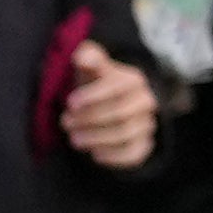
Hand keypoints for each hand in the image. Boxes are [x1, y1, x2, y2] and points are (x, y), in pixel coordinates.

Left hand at [57, 48, 158, 173]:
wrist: (113, 108)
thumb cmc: (97, 87)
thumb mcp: (91, 70)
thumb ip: (88, 58)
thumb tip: (82, 56)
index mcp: (133, 79)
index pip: (116, 87)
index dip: (93, 95)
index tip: (70, 102)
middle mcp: (146, 101)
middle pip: (120, 112)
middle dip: (89, 119)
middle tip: (65, 122)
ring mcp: (146, 124)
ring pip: (125, 133)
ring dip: (95, 138)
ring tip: (74, 138)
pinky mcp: (144, 145)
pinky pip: (133, 153)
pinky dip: (113, 156)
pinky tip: (94, 153)